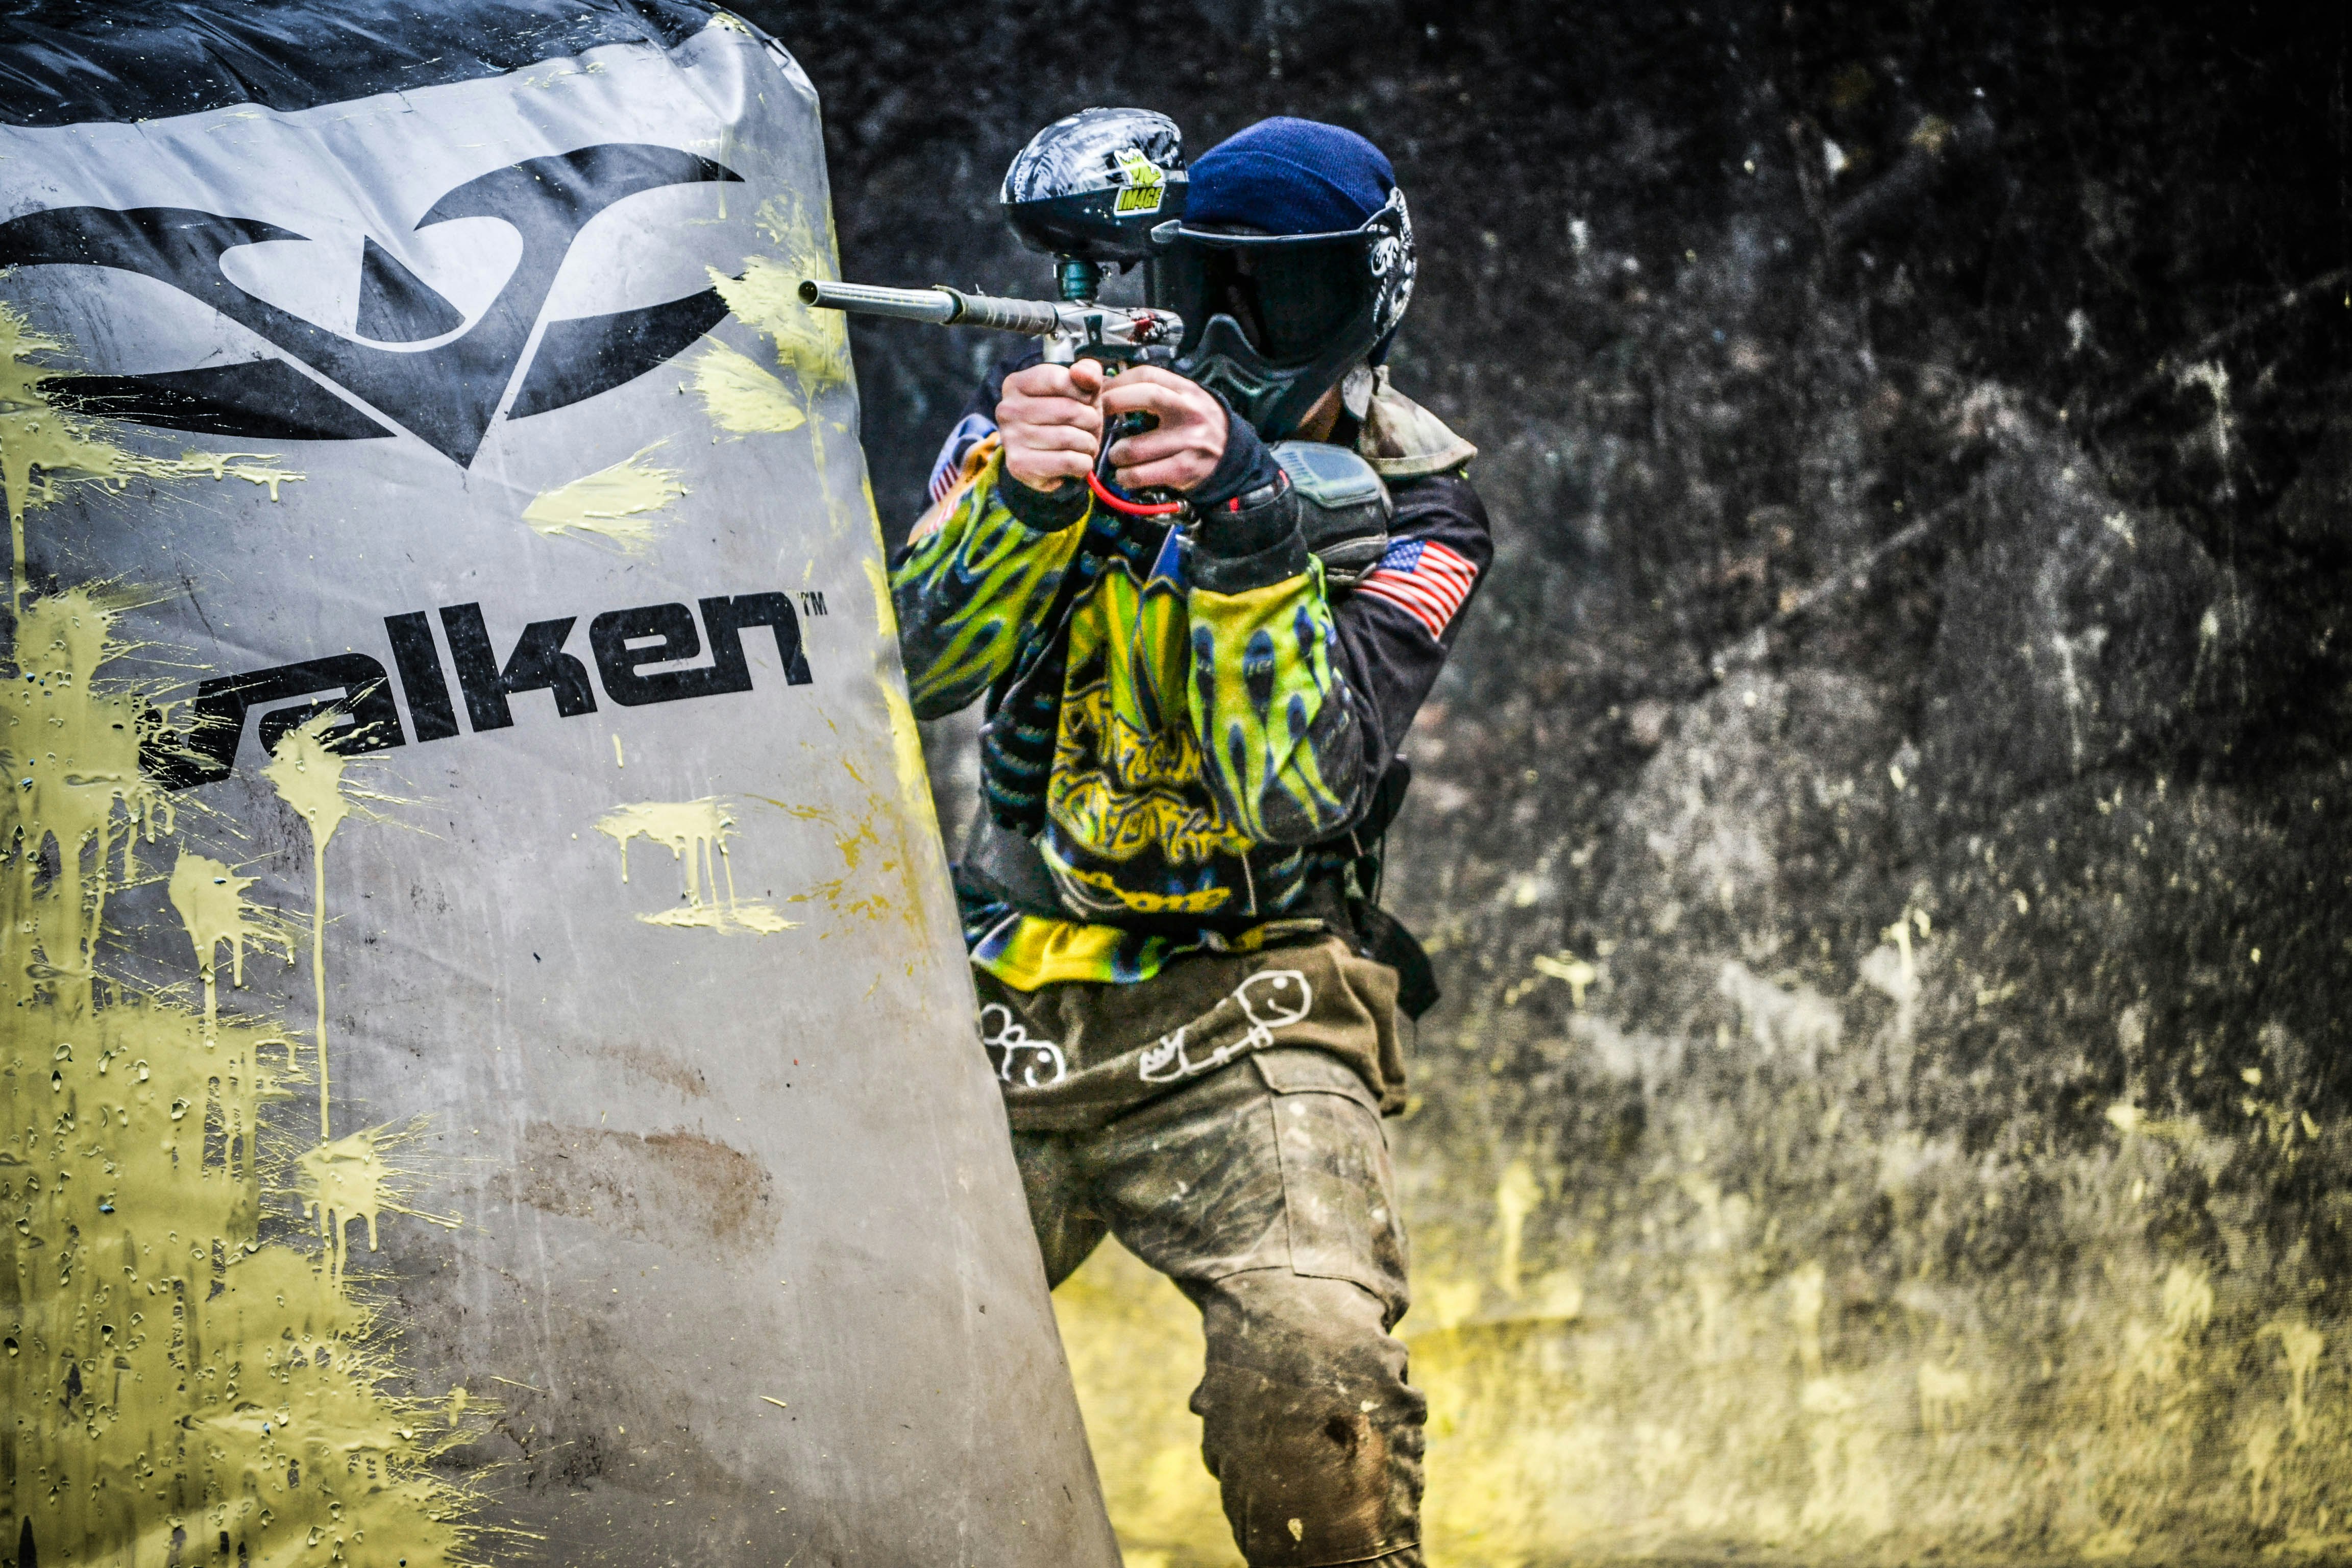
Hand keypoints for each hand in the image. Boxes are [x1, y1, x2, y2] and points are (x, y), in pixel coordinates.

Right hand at [997, 359, 1105, 491]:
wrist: (1051, 461)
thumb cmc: (1067, 418)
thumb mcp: (1081, 390)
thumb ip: (1088, 373)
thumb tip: (1080, 372)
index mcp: (1016, 384)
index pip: (1059, 380)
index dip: (1084, 393)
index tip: (1086, 402)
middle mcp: (1007, 409)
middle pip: (1069, 410)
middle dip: (1091, 420)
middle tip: (1089, 427)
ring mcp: (1011, 438)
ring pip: (1070, 438)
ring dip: (1089, 443)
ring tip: (1085, 444)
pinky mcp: (1020, 465)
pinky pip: (1068, 462)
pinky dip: (1084, 463)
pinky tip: (1078, 461)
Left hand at [1100, 366, 1227, 492]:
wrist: (1233, 456)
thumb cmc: (1198, 426)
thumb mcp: (1183, 400)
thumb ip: (1153, 391)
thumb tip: (1106, 388)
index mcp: (1186, 391)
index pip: (1147, 375)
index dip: (1118, 382)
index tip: (1100, 394)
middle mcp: (1190, 412)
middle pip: (1146, 397)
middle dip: (1113, 405)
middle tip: (1097, 419)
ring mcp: (1189, 441)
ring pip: (1135, 446)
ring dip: (1115, 453)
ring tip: (1115, 455)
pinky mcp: (1185, 469)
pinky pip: (1143, 474)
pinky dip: (1126, 476)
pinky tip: (1125, 475)